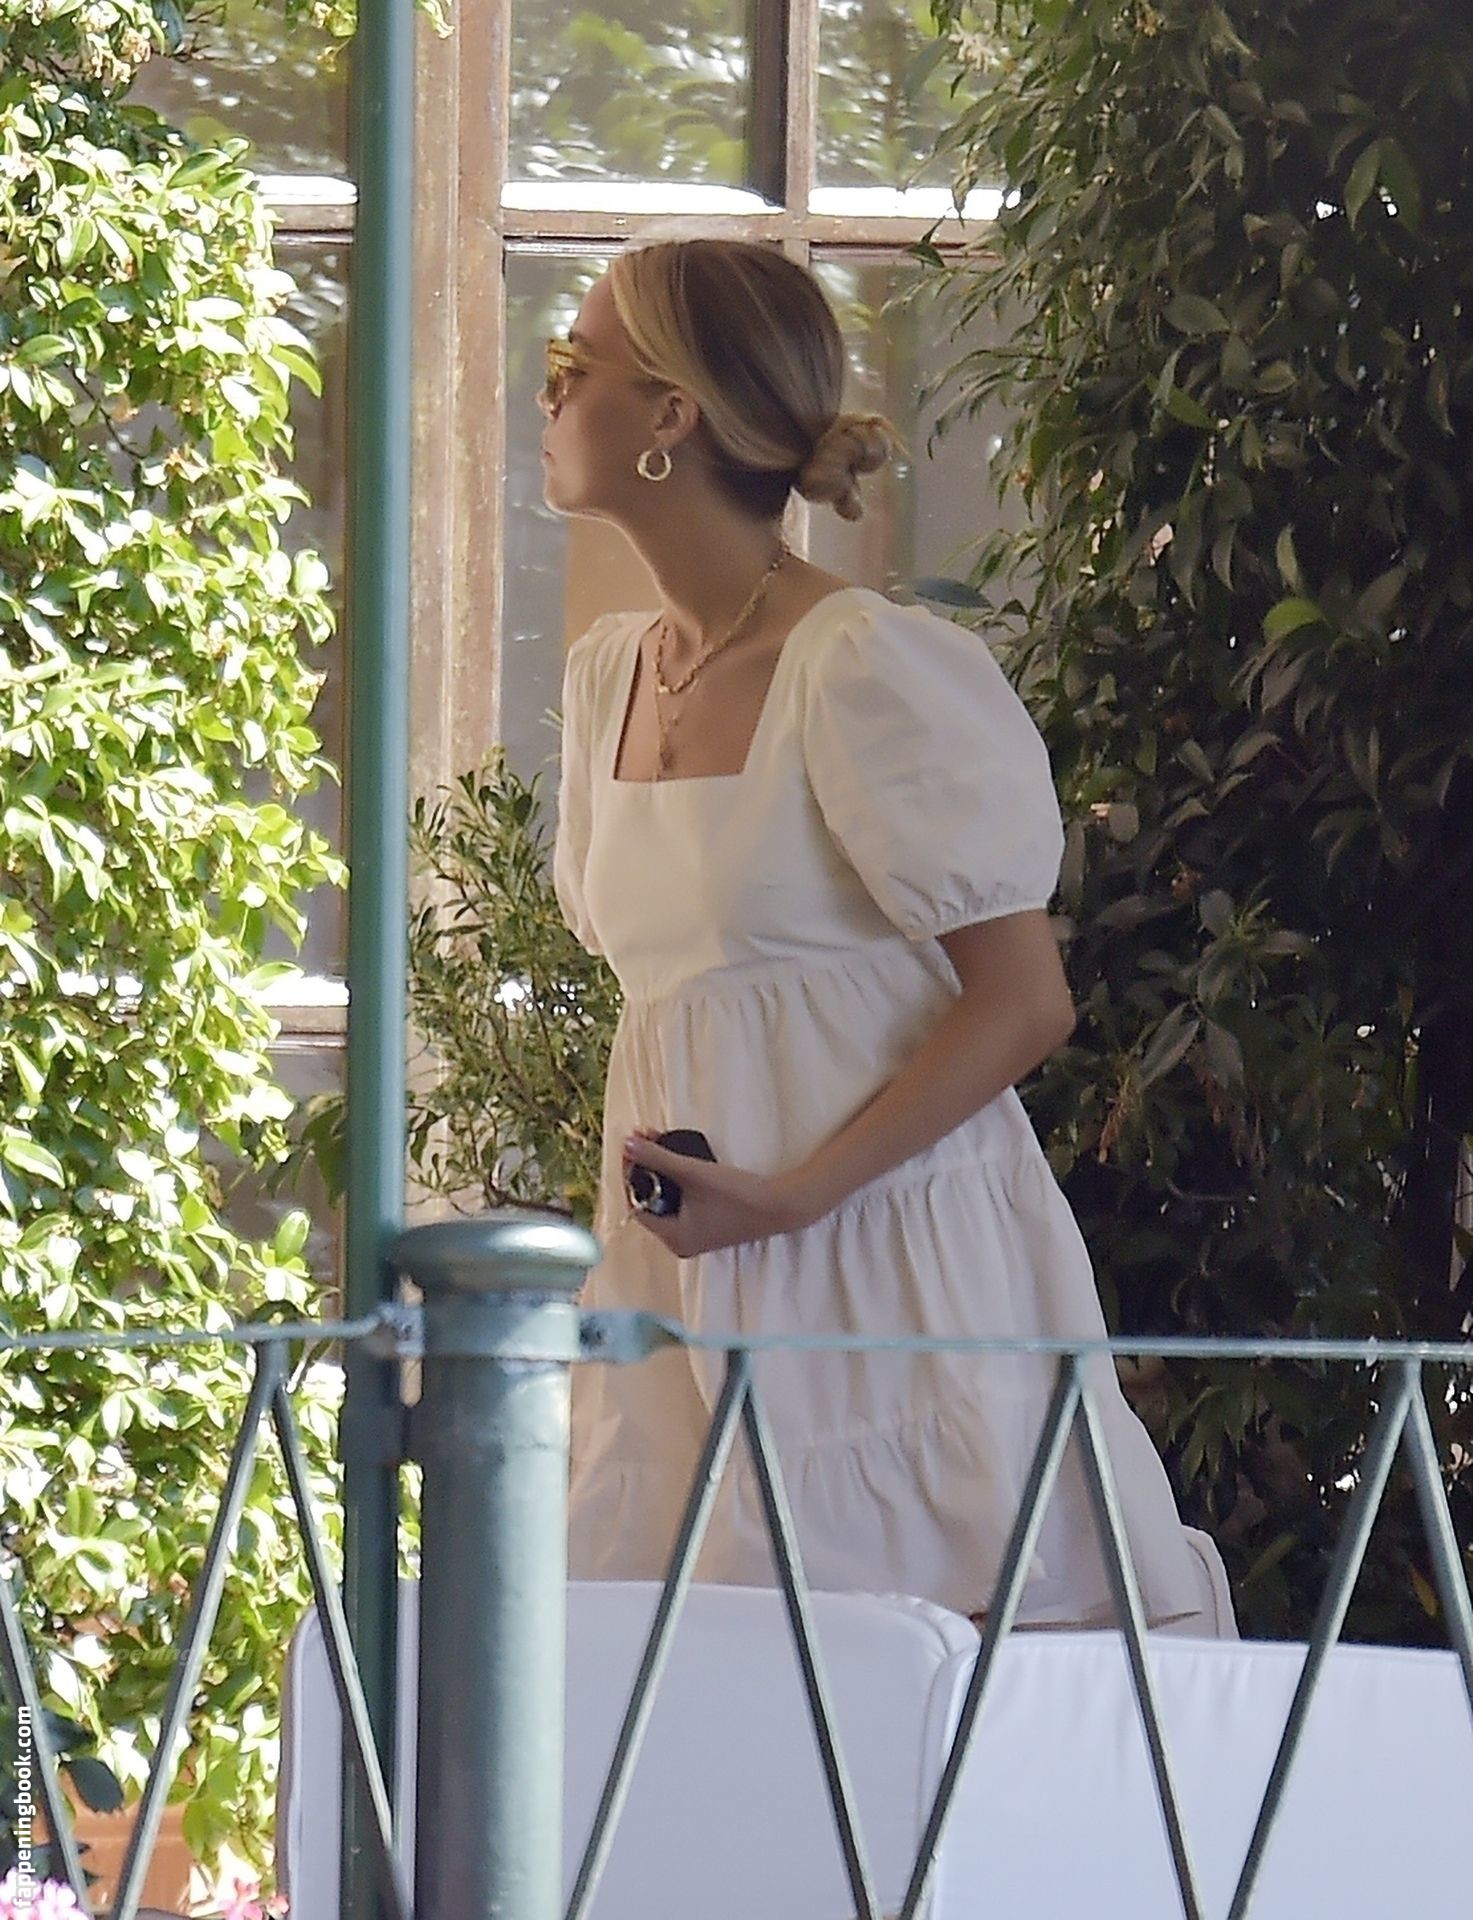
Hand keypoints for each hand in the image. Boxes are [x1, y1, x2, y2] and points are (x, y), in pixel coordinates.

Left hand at [622, 1130, 813, 1256]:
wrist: (782, 1205)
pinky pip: (682, 1202)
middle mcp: (680, 1242)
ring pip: (666, 1199)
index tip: (631, 1146)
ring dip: (661, 1171)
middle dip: (646, 1168)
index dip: (631, 1173)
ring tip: (657, 1140)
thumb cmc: (736, 1194)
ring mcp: (696, 1236)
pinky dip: (677, 1181)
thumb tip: (627, 1142)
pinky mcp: (710, 1225)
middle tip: (644, 1138)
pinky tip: (677, 1159)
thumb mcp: (693, 1172)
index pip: (637, 1203)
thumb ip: (657, 1157)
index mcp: (672, 1238)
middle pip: (650, 1201)